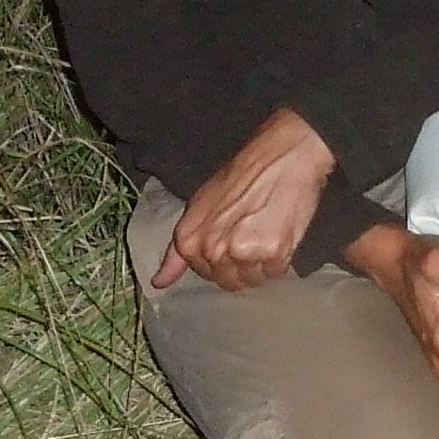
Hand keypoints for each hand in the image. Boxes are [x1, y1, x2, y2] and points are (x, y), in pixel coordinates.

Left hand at [151, 108, 335, 291]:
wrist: (281, 155)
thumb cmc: (241, 176)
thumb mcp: (198, 207)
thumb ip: (176, 251)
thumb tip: (158, 283)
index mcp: (188, 241)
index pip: (205, 275)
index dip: (223, 260)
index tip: (233, 239)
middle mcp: (211, 250)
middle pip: (230, 282)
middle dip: (243, 265)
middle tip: (253, 233)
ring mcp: (241, 252)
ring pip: (254, 280)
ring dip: (263, 263)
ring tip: (267, 230)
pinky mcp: (271, 253)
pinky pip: (276, 272)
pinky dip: (281, 258)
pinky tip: (280, 232)